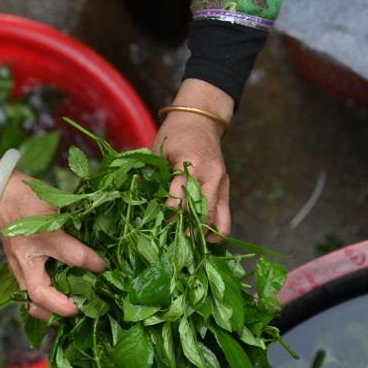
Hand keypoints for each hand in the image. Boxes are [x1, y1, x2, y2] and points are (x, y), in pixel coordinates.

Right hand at [0, 162, 104, 320]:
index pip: (73, 256)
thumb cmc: (31, 199)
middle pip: (41, 293)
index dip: (94, 264)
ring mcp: (19, 267)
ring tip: (72, 313)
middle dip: (63, 306)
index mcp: (41, 236)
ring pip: (31, 301)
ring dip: (51, 313)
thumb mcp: (58, 205)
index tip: (105, 267)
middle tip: (83, 308)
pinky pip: (28, 297)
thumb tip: (103, 242)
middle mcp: (28, 256)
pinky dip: (44, 307)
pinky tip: (60, 307)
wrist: (2, 197)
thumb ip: (77, 224)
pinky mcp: (17, 272)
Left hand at [156, 79, 233, 236]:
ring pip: (218, 216)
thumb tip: (142, 204)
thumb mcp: (159, 150)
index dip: (170, 214)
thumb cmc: (175, 135)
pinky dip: (219, 229)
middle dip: (189, 229)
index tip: (159, 226)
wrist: (202, 119)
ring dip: (205, 233)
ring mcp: (221, 182)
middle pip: (202, 210)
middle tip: (175, 243)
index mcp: (191, 163)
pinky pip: (226, 213)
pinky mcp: (226, 187)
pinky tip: (209, 241)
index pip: (181, 195)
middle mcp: (210, 175)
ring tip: (193, 247)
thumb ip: (153, 176)